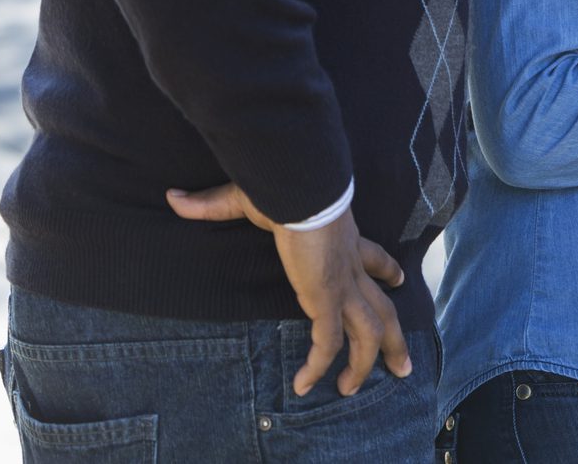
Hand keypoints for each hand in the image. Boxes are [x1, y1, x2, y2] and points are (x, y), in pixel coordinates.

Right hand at [166, 182, 410, 395]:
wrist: (302, 189)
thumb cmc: (283, 188)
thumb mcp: (250, 199)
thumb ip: (213, 204)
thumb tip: (175, 198)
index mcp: (345, 240)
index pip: (373, 257)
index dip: (387, 269)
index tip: (400, 279)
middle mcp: (350, 266)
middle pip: (383, 307)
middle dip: (394, 337)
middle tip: (402, 363)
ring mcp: (343, 286)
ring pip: (368, 332)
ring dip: (365, 363)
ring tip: (350, 390)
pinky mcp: (327, 300)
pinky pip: (328, 343)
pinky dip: (318, 366)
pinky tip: (303, 385)